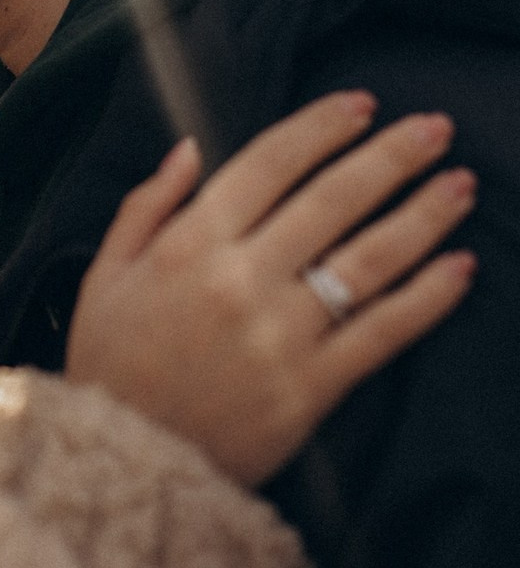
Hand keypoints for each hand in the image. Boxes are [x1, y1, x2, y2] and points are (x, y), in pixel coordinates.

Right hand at [64, 91, 476, 485]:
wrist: (126, 463)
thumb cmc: (109, 362)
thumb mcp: (105, 273)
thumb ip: (147, 204)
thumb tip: (191, 146)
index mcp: (188, 245)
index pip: (268, 164)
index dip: (320, 127)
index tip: (360, 104)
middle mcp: (241, 279)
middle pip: (332, 200)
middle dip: (390, 155)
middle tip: (435, 126)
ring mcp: (281, 334)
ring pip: (369, 259)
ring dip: (423, 215)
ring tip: (462, 183)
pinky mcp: (311, 388)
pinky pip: (382, 333)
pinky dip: (428, 299)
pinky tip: (462, 267)